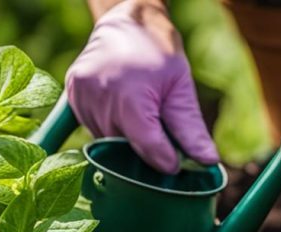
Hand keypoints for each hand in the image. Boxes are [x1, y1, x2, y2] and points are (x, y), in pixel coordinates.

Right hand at [66, 0, 217, 173]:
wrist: (128, 20)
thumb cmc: (158, 51)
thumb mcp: (181, 87)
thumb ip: (190, 129)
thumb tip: (208, 161)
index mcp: (129, 96)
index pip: (147, 147)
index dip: (165, 160)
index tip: (176, 163)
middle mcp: (99, 97)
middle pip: (125, 147)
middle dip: (146, 148)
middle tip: (159, 130)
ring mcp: (80, 95)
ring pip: (107, 142)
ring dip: (126, 138)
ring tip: (141, 112)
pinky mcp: (72, 94)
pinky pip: (93, 128)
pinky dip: (111, 128)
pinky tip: (123, 109)